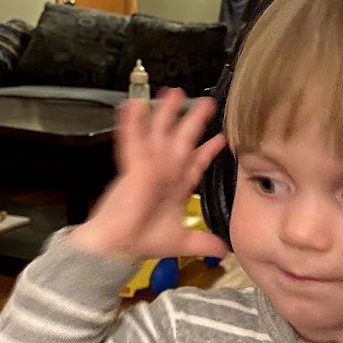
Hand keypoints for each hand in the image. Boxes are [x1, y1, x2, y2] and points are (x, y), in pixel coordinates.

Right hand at [69, 88, 228, 264]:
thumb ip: (203, 242)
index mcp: (176, 187)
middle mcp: (163, 173)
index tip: (221, 138)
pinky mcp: (132, 168)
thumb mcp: (182, 242)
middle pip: (181, 141)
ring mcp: (147, 167)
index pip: (195, 163)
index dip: (208, 151)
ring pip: (159, 134)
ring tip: (174, 93)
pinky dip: (133, 123)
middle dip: (194, 122)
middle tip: (207, 103)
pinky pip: (133, 141)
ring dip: (165, 113)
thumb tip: (224, 250)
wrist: (118, 247)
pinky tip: (134, 105)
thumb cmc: (142, 241)